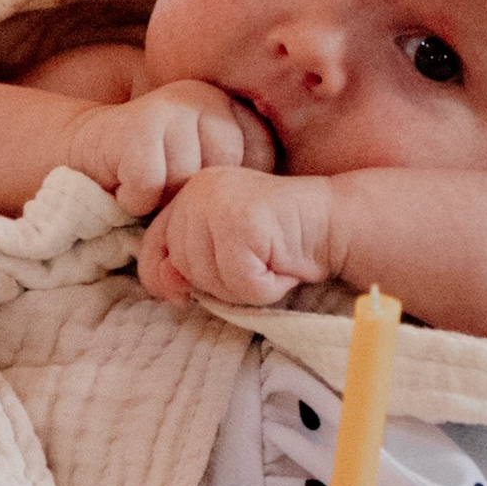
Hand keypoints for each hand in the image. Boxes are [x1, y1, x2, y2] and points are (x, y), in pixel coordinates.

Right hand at [66, 81, 272, 219]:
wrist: (88, 154)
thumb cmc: (156, 175)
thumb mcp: (206, 174)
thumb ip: (242, 182)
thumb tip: (283, 218)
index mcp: (233, 109)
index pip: (262, 162)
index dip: (231, 192)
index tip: (202, 192)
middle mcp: (207, 98)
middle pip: (224, 173)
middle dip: (194, 197)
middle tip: (168, 190)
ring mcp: (172, 105)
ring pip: (186, 180)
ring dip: (162, 200)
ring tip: (147, 186)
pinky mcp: (136, 125)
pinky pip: (150, 183)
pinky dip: (134, 199)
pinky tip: (125, 186)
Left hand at [138, 165, 339, 308]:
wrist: (334, 223)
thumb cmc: (282, 242)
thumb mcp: (224, 252)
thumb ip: (189, 263)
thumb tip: (165, 287)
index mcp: (191, 192)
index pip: (153, 244)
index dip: (164, 277)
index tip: (182, 294)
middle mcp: (199, 191)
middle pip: (183, 267)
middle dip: (219, 284)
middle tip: (255, 269)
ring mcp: (219, 204)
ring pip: (209, 278)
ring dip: (243, 288)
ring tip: (271, 264)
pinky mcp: (243, 222)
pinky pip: (239, 281)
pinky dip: (264, 288)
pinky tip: (282, 267)